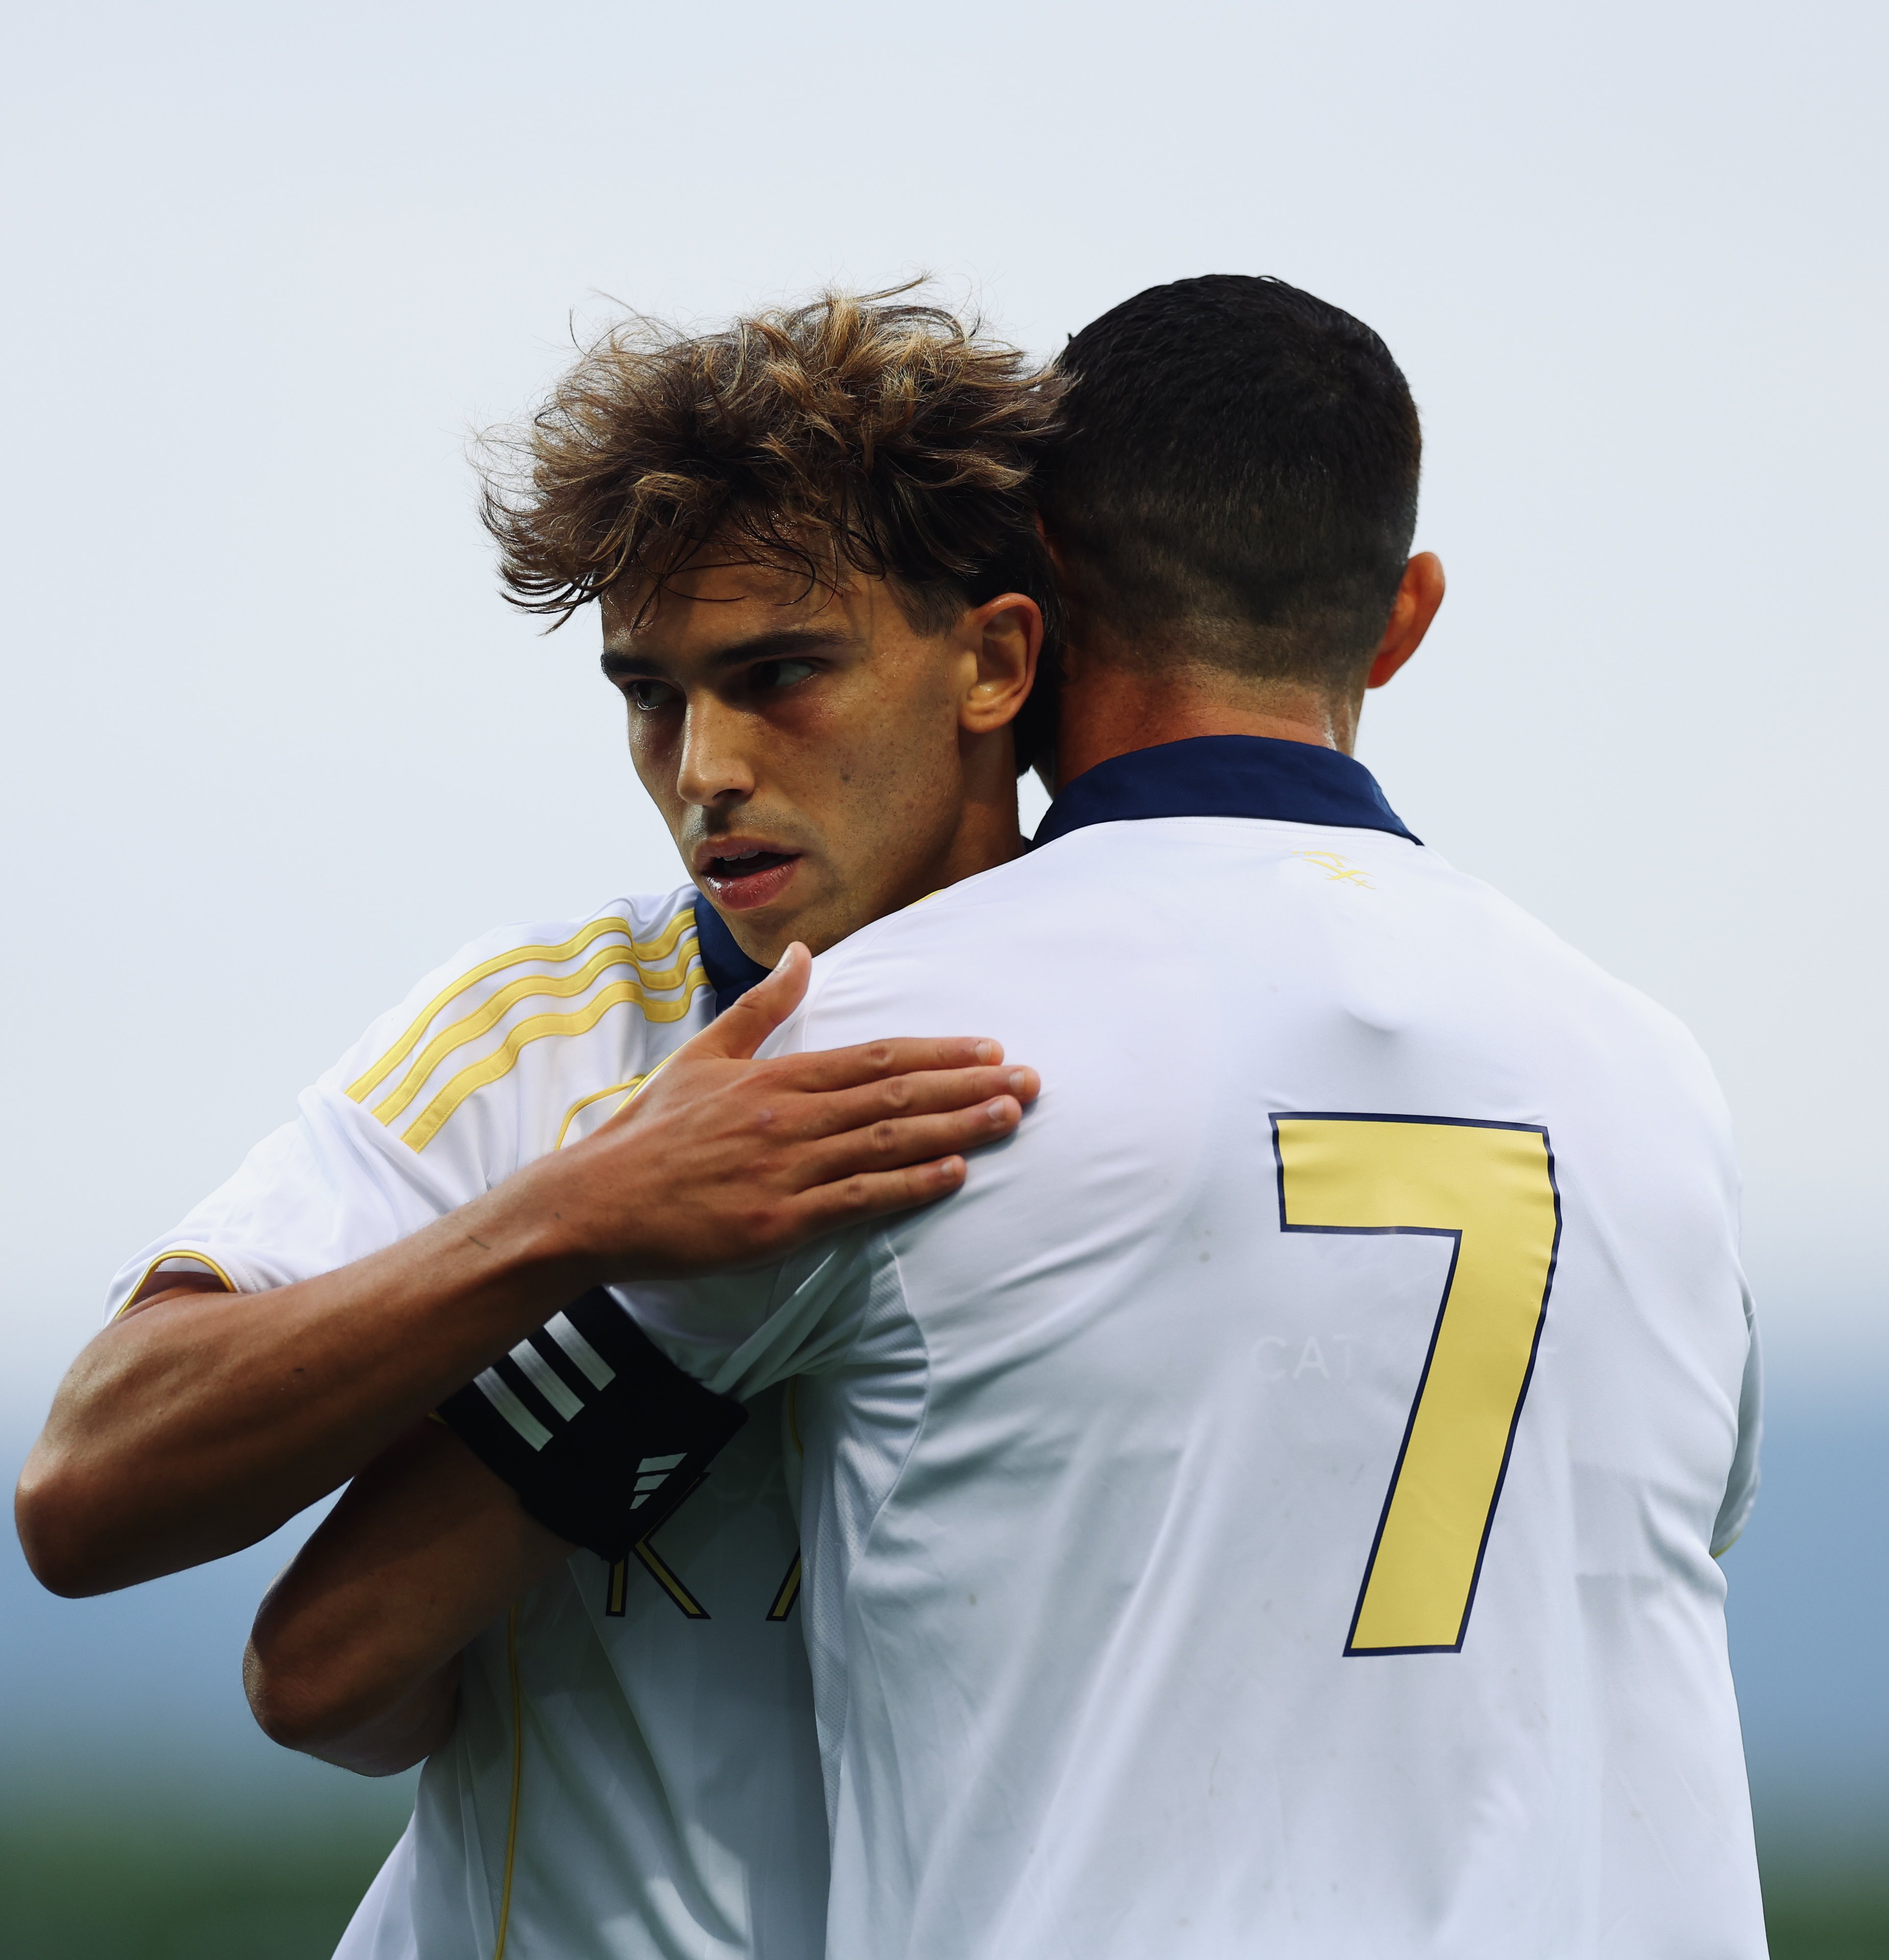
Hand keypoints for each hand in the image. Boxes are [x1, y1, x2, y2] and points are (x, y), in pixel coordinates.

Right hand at [533, 943, 1038, 1278]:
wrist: (594, 1203)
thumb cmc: (650, 1132)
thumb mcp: (704, 1055)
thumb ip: (763, 1007)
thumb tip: (802, 953)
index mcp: (774, 1077)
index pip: (875, 1058)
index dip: (938, 1052)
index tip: (990, 1048)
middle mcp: (788, 1117)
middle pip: (896, 1095)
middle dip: (969, 1086)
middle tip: (1031, 1080)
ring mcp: (784, 1170)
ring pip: (887, 1142)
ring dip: (957, 1128)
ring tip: (1011, 1116)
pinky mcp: (777, 1222)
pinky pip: (856, 1200)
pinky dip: (908, 1185)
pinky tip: (954, 1173)